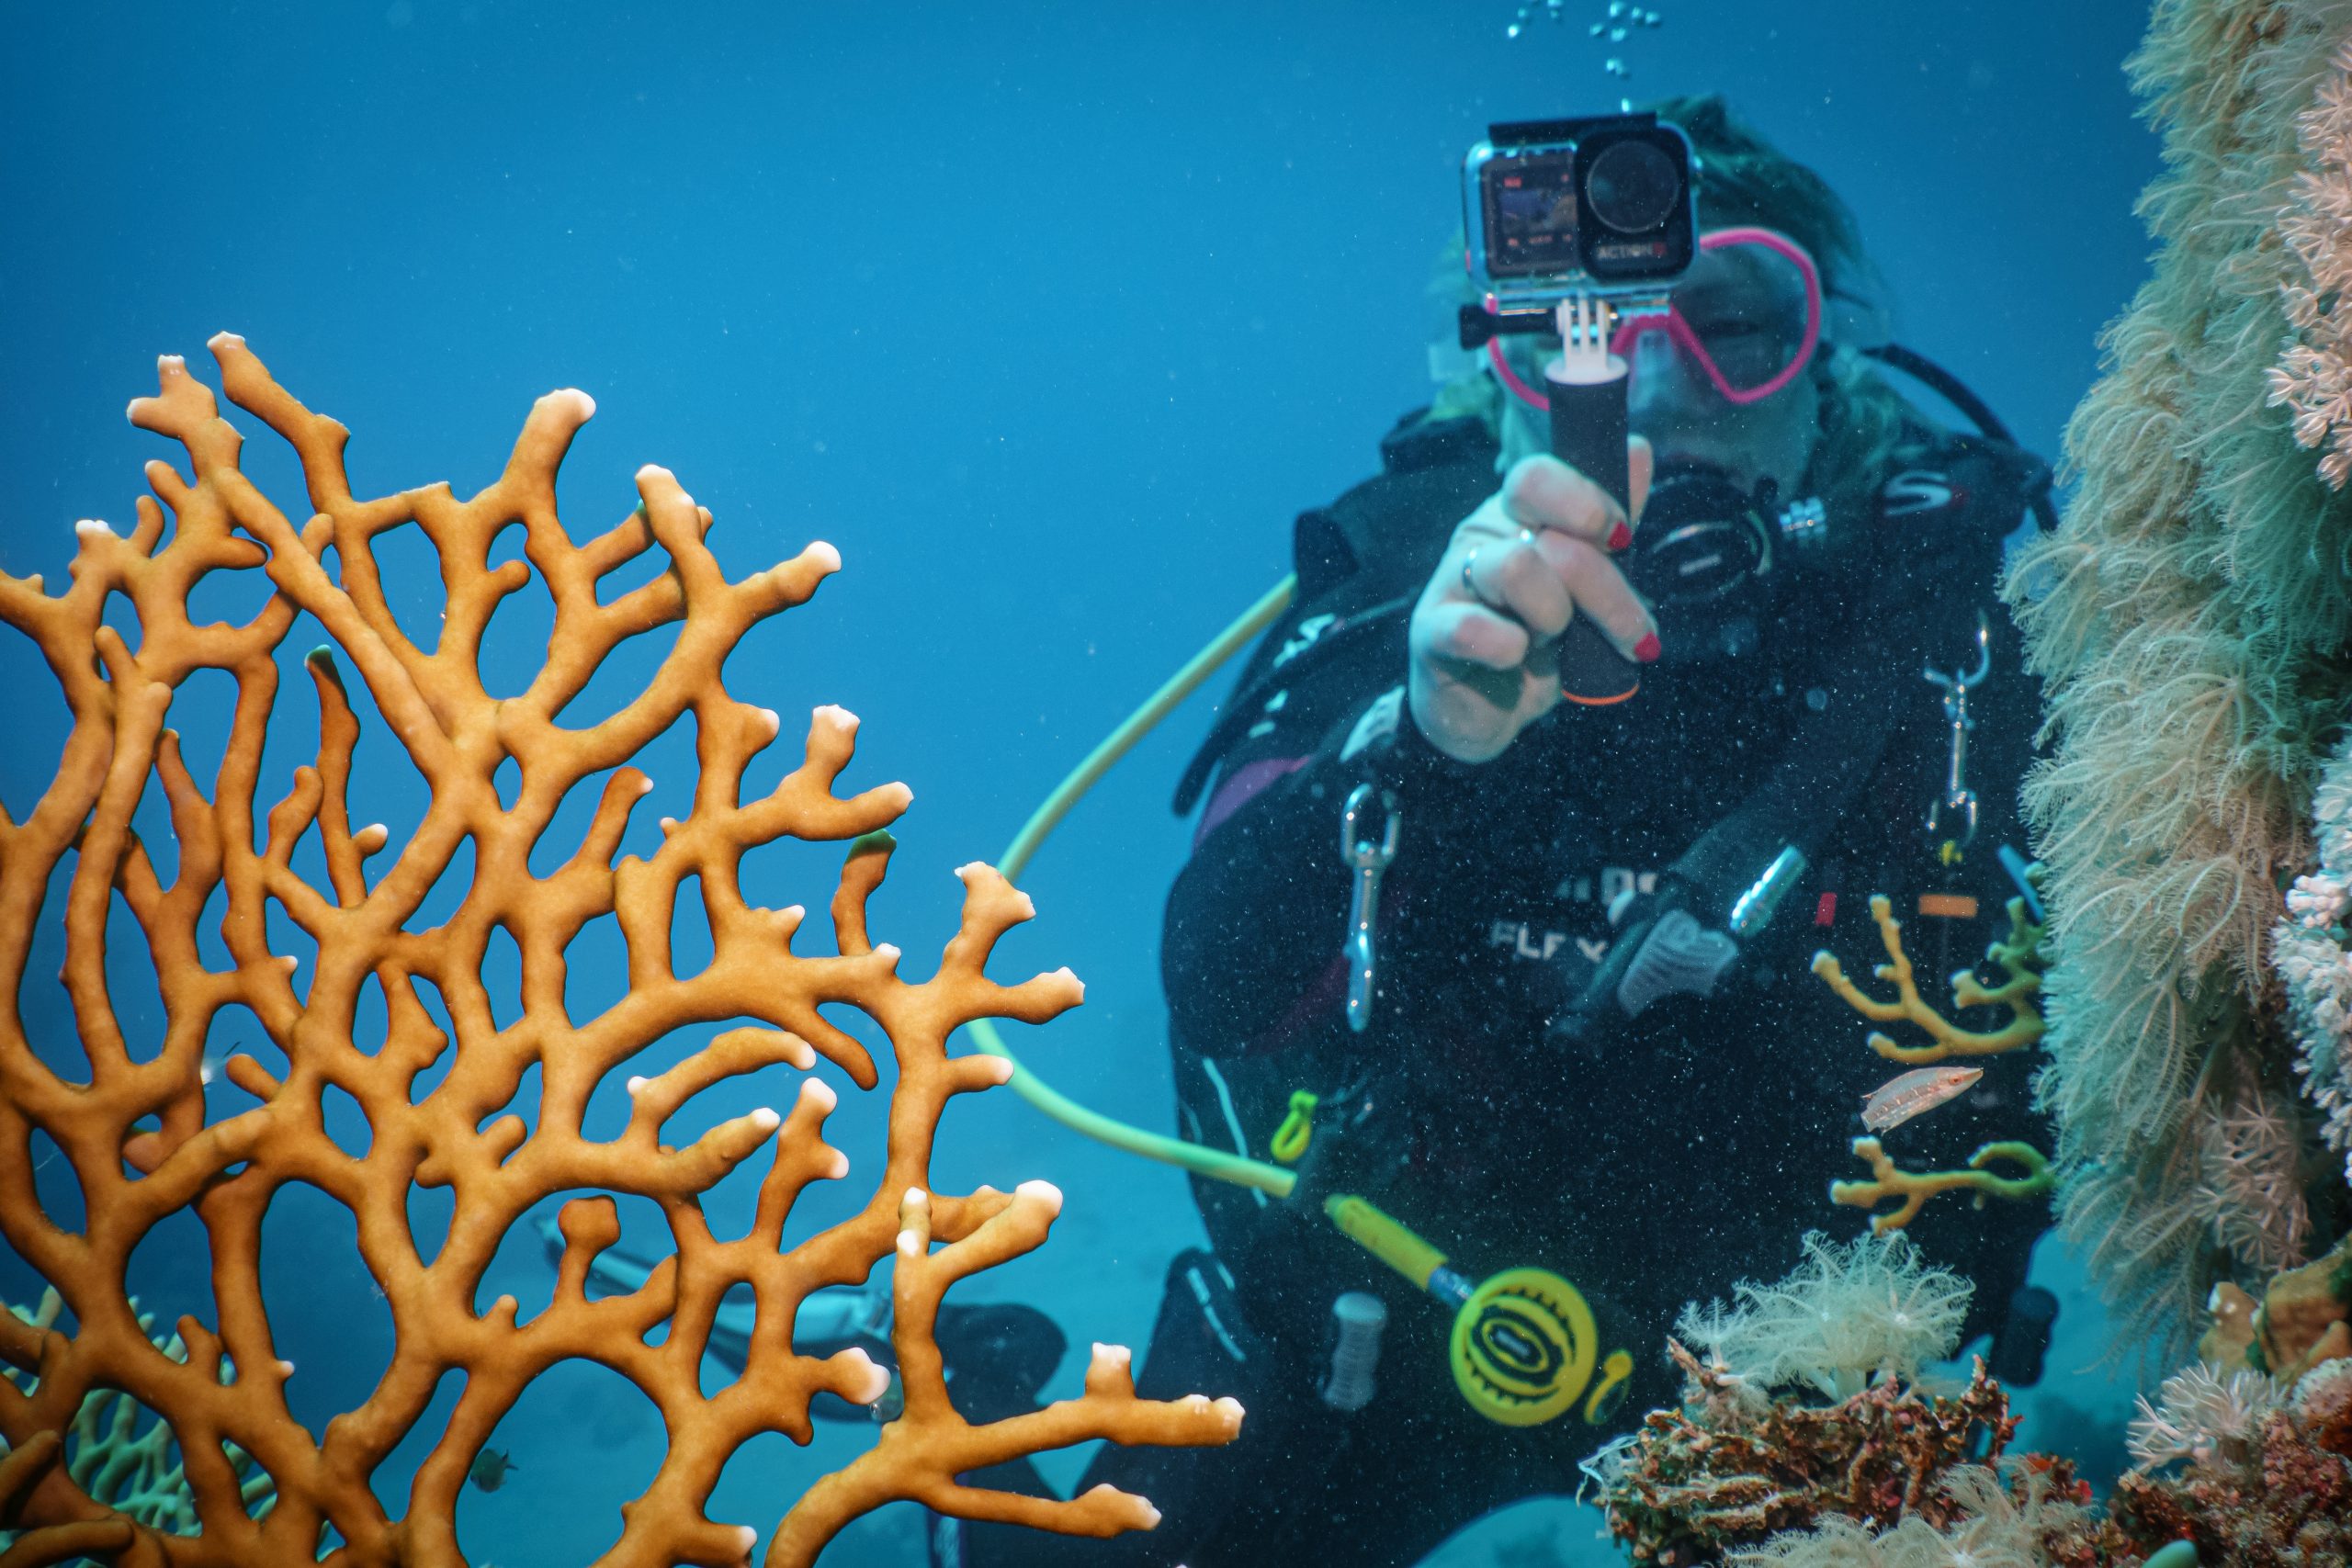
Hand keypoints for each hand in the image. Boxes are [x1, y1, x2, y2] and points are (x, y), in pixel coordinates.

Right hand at [1407, 441, 1658, 763]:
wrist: (1491, 712)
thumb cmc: (1543, 641)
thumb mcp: (1590, 585)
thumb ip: (1613, 523)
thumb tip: (1638, 450)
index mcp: (1516, 517)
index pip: (1538, 476)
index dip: (1587, 501)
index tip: (1622, 540)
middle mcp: (1481, 538)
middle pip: (1544, 529)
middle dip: (1603, 585)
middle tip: (1633, 634)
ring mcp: (1451, 582)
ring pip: (1516, 568)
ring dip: (1555, 616)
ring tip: (1554, 643)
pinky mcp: (1430, 633)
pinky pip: (1472, 628)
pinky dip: (1509, 651)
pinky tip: (1514, 663)